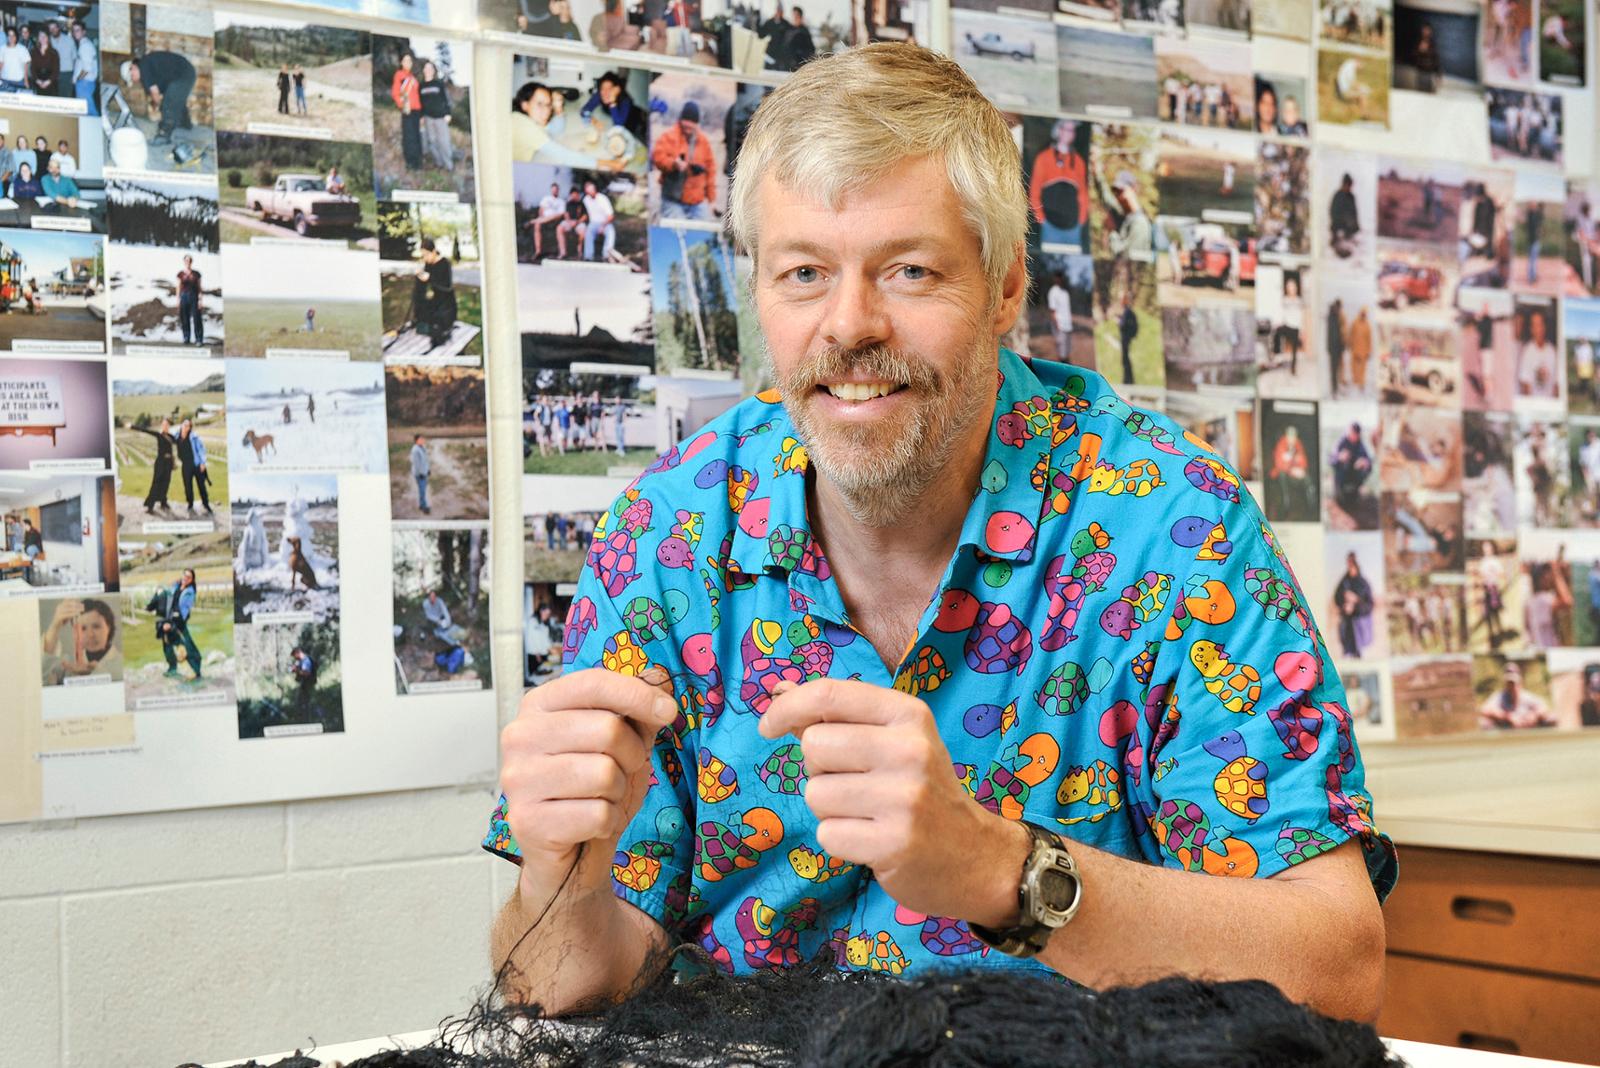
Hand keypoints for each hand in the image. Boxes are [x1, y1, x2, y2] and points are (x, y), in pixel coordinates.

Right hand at [49, 597, 83, 628]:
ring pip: (69, 609)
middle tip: (83, 606)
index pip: (68, 600)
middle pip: (69, 604)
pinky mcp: (59, 617)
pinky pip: (67, 614)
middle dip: (77, 604)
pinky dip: (73, 614)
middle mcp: (59, 607)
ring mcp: (58, 612)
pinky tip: (78, 614)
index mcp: (60, 605)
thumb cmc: (63, 619)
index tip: (80, 600)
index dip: (74, 599)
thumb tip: (80, 606)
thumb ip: (72, 609)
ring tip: (82, 610)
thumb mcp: (68, 613)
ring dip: (77, 609)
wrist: (55, 626)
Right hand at [499, 666, 678, 886]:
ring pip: (604, 774)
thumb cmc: (593, 789)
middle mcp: (520, 736)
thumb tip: (661, 677)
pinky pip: (597, 814)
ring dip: (619, 790)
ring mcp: (518, 779)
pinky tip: (590, 823)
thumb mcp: (623, 742)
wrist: (569, 853)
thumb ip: (638, 709)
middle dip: (632, 754)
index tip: (668, 712)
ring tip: (602, 797)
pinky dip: (607, 821)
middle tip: (623, 770)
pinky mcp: (526, 821)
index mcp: (539, 705)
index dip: (638, 694)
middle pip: (607, 729)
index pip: (593, 683)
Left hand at [759, 678, 1026, 924]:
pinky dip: (840, 840)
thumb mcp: (891, 741)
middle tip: (853, 783)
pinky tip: (871, 839)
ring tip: (866, 814)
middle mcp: (909, 750)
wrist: (976, 856)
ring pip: (815, 793)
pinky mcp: (894, 843)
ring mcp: (904, 798)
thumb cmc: (922, 791)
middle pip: (813, 746)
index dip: (786, 708)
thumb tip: (779, 690)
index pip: (827, 695)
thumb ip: (836, 716)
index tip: (768, 726)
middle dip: (819, 768)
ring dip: (829, 809)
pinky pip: (826, 834)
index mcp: (908, 714)